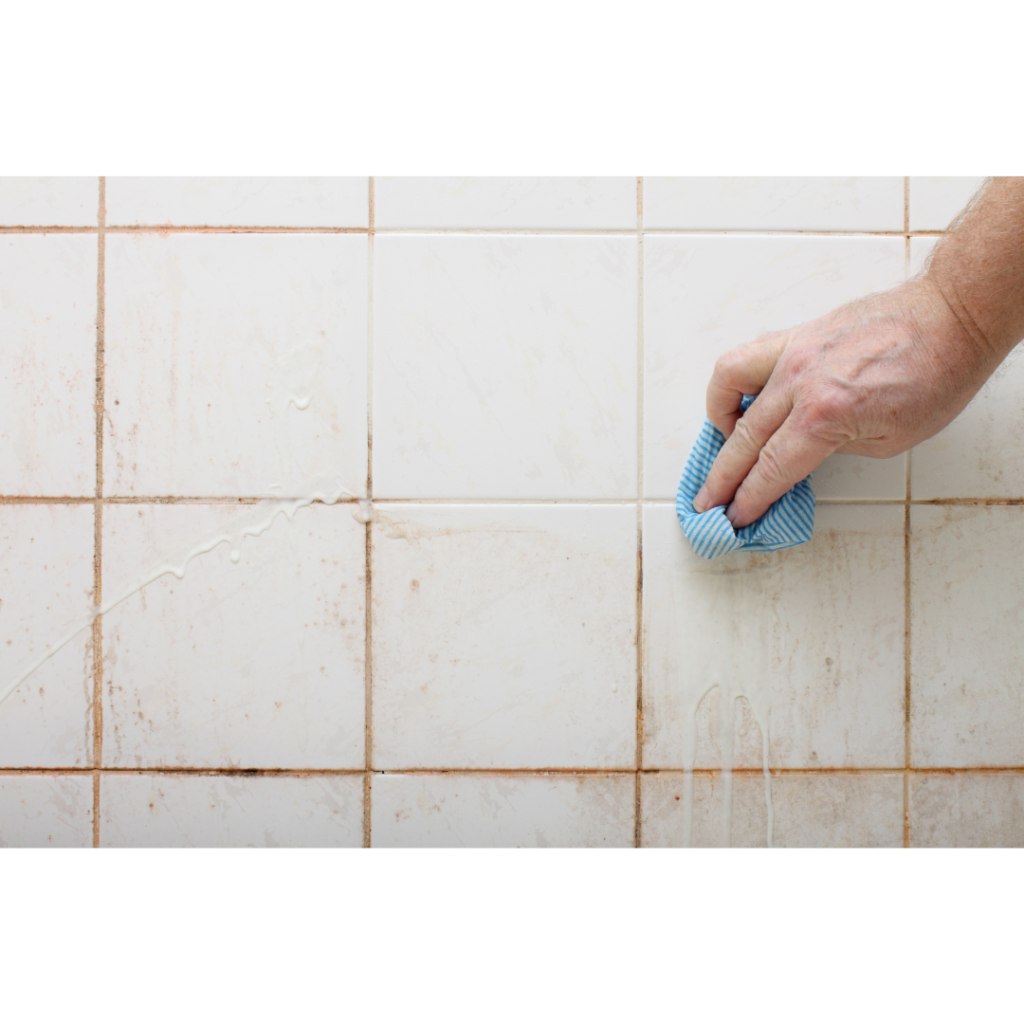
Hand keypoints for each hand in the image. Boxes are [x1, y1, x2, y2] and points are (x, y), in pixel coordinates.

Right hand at [693, 276, 1000, 527]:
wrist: (951, 318)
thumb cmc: (936, 375)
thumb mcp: (891, 438)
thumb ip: (834, 448)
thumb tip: (801, 456)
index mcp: (826, 415)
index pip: (772, 469)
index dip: (749, 499)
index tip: (734, 517)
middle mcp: (800, 382)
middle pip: (744, 441)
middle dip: (722, 479)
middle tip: (710, 502)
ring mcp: (793, 352)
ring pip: (727, 389)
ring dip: (717, 424)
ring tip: (725, 445)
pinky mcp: (795, 335)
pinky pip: (744, 359)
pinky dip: (731, 384)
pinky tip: (741, 401)